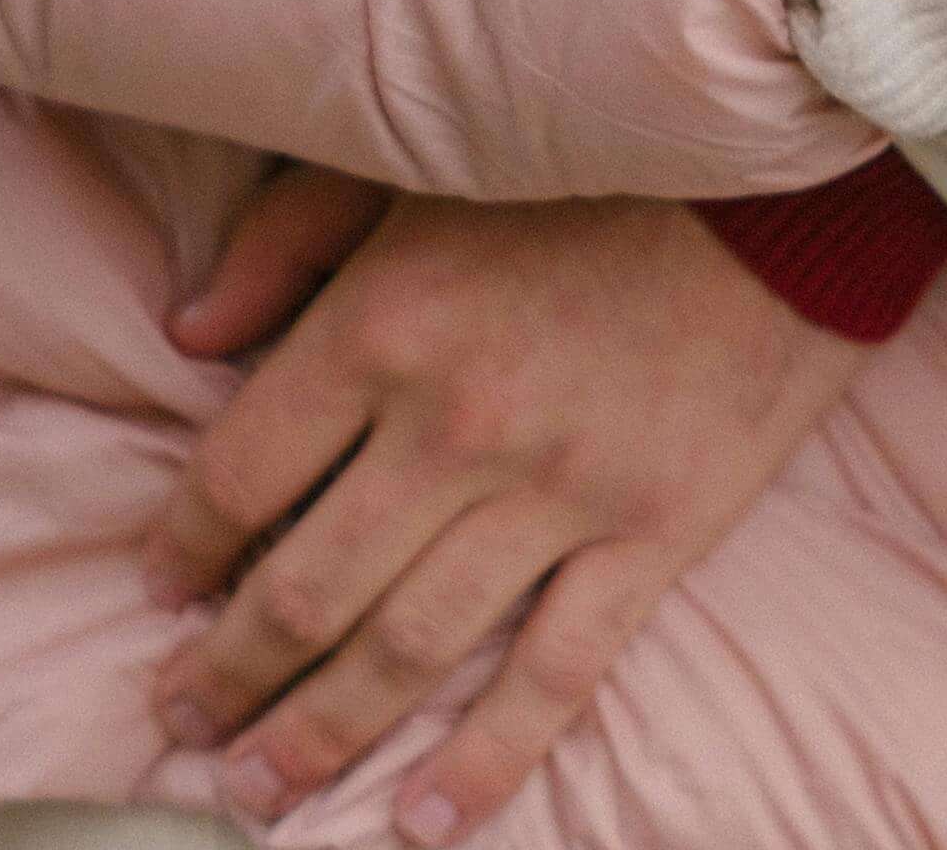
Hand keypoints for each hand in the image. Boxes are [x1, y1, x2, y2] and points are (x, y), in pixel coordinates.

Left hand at [141, 176, 864, 837]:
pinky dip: (485, 761)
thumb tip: (189, 336)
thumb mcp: (414, 167)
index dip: (183, 545)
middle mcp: (453, 424)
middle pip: (305, 589)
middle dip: (227, 674)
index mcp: (382, 324)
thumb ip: (289, 242)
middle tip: (182, 727)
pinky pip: (555, 674)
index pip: (239, 473)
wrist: (787, 177)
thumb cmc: (590, 163)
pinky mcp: (652, 536)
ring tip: (257, 793)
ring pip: (407, 650)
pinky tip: (423, 821)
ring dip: (320, 734)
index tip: (159, 591)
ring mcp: (558, 492)